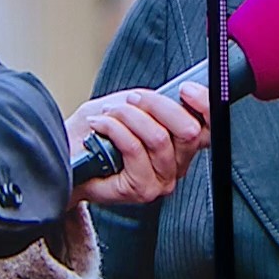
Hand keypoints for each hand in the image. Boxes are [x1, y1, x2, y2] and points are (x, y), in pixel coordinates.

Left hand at [65, 82, 210, 207]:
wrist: (69, 157)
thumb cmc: (99, 133)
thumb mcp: (132, 107)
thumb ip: (158, 102)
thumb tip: (176, 91)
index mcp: (182, 145)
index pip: (210, 127)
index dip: (205, 106)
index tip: (186, 89)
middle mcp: (177, 166)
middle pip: (188, 130)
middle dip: (156, 104)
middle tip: (132, 99)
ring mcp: (161, 180)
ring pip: (158, 137)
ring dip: (128, 115)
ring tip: (108, 113)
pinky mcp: (141, 189)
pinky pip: (134, 149)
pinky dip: (114, 128)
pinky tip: (100, 125)